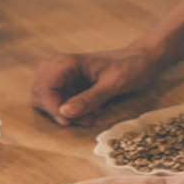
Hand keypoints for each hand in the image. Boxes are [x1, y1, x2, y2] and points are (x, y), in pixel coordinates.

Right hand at [31, 47, 160, 126]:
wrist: (142, 61)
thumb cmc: (131, 67)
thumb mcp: (113, 84)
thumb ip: (89, 98)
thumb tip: (64, 113)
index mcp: (66, 63)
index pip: (44, 88)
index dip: (52, 108)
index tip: (68, 122)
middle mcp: (58, 68)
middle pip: (41, 96)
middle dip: (60, 112)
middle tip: (88, 119)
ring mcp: (62, 77)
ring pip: (48, 102)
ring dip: (67, 114)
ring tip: (92, 116)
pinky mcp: (68, 86)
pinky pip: (60, 104)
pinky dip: (73, 113)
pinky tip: (93, 113)